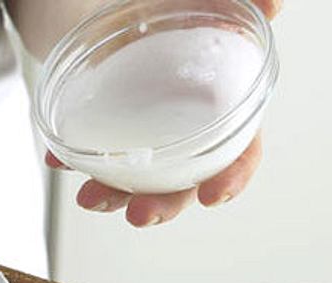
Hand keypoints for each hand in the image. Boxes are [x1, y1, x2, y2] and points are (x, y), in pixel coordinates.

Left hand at [45, 0, 281, 226]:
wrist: (127, 10)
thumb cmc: (176, 12)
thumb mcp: (204, 5)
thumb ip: (237, 6)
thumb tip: (273, 2)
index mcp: (222, 110)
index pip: (238, 154)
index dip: (232, 178)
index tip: (214, 196)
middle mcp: (185, 136)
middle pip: (183, 184)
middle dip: (162, 206)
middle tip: (140, 214)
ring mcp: (146, 141)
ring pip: (136, 182)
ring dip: (113, 196)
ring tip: (89, 198)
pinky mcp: (110, 136)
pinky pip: (93, 158)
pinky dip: (74, 163)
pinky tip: (57, 162)